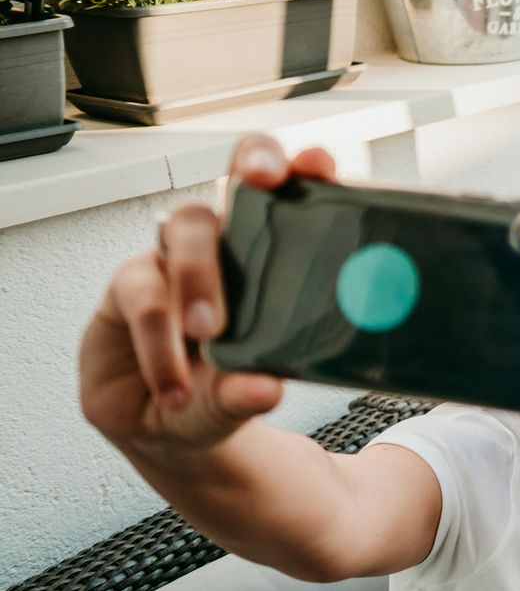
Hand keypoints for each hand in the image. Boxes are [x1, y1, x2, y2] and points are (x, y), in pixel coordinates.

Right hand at [79, 136, 335, 455]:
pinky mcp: (130, 285)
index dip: (305, 172)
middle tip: (262, 183)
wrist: (162, 424)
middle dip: (251, 168)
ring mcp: (176, 261)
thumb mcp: (244, 399)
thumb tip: (265, 388)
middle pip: (238, 181)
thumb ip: (252, 392)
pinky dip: (159, 346)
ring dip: (199, 274)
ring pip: (187, 228)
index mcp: (273, 262)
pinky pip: (143, 296)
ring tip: (207, 332)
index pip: (294, 202)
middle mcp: (225, 249)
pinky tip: (174, 386)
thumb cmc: (220, 392)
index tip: (318, 165)